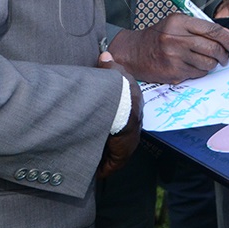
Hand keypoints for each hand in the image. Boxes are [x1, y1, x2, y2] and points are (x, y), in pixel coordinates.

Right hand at [95, 51, 141, 180]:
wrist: (118, 102)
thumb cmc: (116, 88)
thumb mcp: (112, 73)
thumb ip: (109, 66)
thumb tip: (105, 54)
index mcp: (134, 107)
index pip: (127, 117)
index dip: (116, 121)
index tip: (107, 127)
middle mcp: (134, 125)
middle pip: (123, 136)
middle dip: (112, 141)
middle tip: (99, 146)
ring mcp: (129, 140)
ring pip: (117, 151)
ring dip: (107, 155)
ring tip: (94, 161)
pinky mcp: (122, 153)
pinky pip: (113, 163)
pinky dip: (105, 168)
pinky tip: (97, 173)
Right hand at [107, 13, 228, 83]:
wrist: (133, 52)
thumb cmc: (158, 36)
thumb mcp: (176, 22)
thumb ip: (199, 27)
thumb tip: (227, 38)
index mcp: (179, 22)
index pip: (213, 30)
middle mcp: (176, 38)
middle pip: (214, 48)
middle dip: (225, 55)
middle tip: (226, 56)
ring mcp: (174, 57)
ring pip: (208, 64)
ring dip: (212, 64)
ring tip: (206, 60)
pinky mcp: (173, 72)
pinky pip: (198, 74)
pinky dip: (200, 71)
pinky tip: (192, 66)